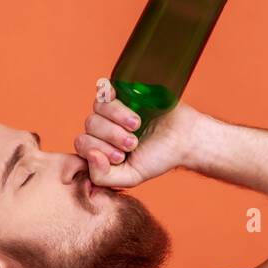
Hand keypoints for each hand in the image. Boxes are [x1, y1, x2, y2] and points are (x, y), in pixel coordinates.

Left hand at [74, 80, 200, 188]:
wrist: (185, 137)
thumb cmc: (158, 157)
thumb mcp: (130, 176)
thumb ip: (103, 177)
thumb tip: (90, 155)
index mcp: (101, 146)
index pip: (82, 145)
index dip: (98, 150)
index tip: (122, 157)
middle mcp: (103, 126)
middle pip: (89, 126)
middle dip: (111, 137)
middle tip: (133, 142)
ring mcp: (112, 108)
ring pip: (97, 110)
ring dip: (116, 121)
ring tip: (137, 126)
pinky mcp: (123, 91)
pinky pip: (105, 91)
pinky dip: (114, 101)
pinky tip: (132, 112)